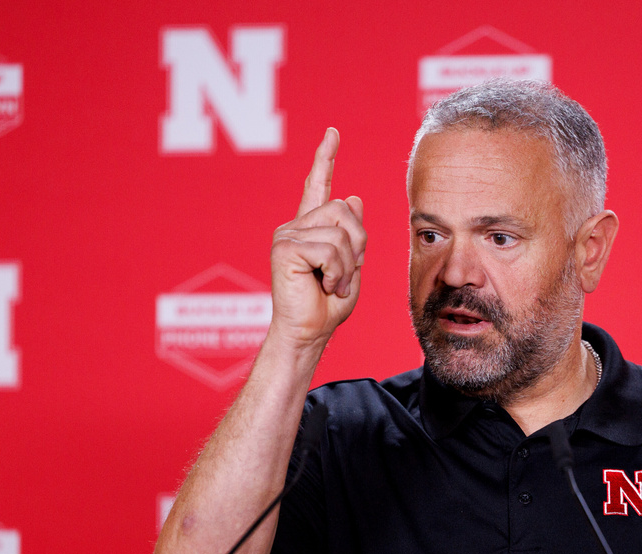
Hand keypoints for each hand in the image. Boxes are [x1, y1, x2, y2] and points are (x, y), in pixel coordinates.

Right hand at [269, 128, 366, 347]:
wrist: (310, 331)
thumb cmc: (328, 305)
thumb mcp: (351, 265)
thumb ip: (352, 235)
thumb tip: (352, 197)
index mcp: (311, 228)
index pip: (318, 186)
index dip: (326, 159)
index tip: (332, 134)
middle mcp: (295, 226)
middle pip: (343, 211)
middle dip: (357, 245)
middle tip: (344, 275)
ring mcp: (287, 234)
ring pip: (340, 232)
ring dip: (347, 265)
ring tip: (332, 283)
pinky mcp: (284, 247)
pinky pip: (329, 249)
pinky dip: (336, 271)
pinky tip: (323, 285)